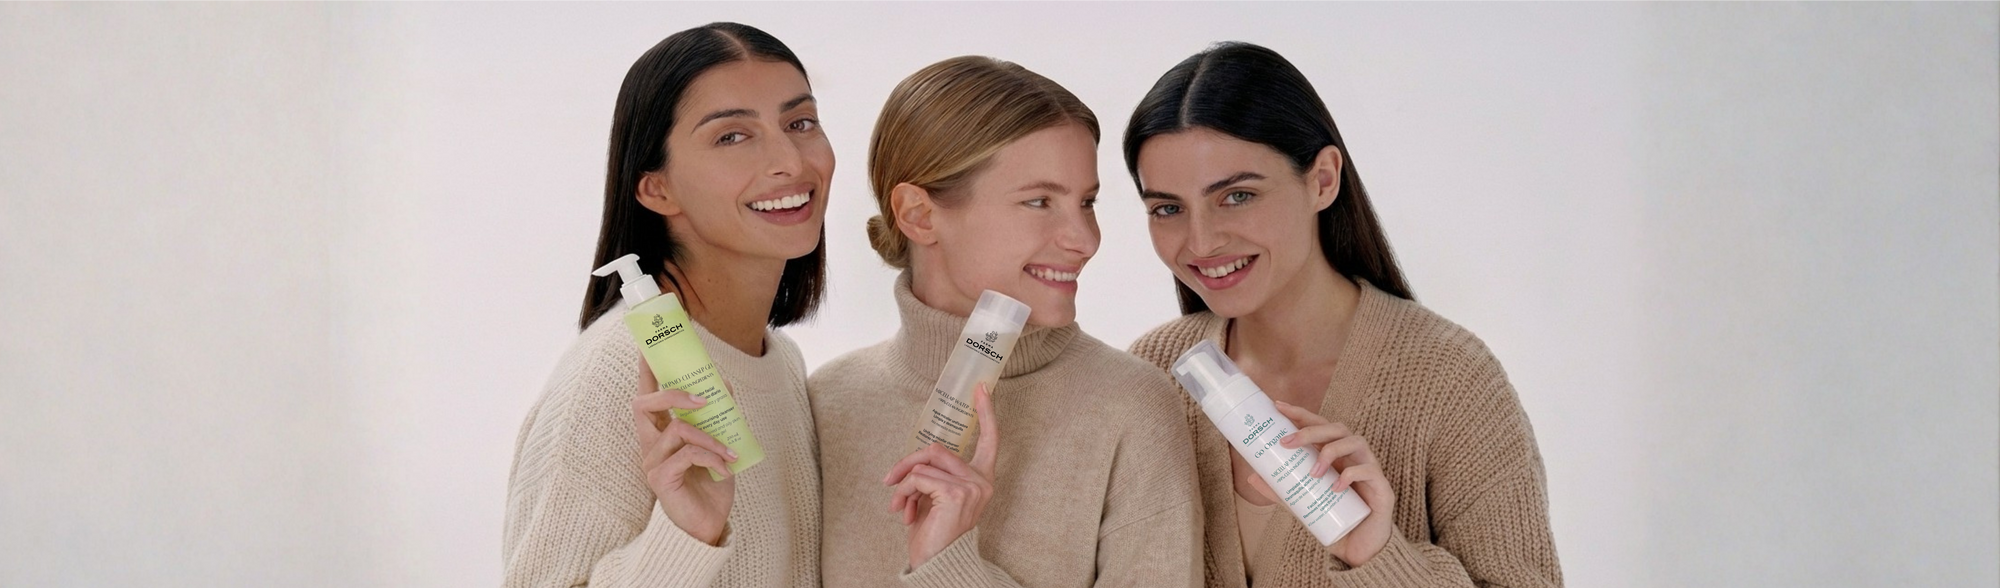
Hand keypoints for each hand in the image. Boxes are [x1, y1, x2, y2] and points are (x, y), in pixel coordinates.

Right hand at [631, 358, 737, 545]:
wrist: (709, 524)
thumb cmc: (710, 485)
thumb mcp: (718, 444)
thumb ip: (717, 417)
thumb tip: (722, 383)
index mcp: (659, 433)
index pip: (646, 396)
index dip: (645, 371)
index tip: (647, 346)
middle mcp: (649, 445)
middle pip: (643, 404)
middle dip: (673, 393)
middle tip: (704, 398)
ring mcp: (652, 462)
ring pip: (676, 429)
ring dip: (709, 436)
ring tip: (729, 451)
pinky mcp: (660, 479)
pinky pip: (688, 454)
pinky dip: (712, 457)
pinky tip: (725, 469)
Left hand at [883, 384, 998, 569]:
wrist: (936, 563)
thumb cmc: (934, 531)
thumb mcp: (935, 495)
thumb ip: (934, 473)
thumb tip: (917, 458)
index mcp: (981, 479)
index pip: (990, 440)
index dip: (986, 413)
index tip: (982, 388)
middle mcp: (982, 481)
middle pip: (937, 449)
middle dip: (907, 463)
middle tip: (890, 481)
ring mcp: (972, 487)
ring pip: (925, 462)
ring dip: (904, 482)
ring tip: (900, 504)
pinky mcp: (957, 493)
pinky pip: (918, 477)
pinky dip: (904, 492)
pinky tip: (905, 512)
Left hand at [1274, 400, 1394, 566]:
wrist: (1359, 550)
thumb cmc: (1333, 520)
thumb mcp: (1302, 503)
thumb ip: (1281, 490)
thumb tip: (1251, 476)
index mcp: (1336, 455)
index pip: (1320, 426)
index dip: (1301, 413)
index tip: (1277, 406)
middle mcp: (1354, 456)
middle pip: (1337, 428)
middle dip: (1311, 431)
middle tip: (1286, 443)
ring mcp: (1370, 469)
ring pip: (1356, 442)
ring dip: (1330, 452)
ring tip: (1313, 473)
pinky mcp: (1383, 488)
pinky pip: (1369, 471)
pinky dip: (1351, 475)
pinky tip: (1335, 488)